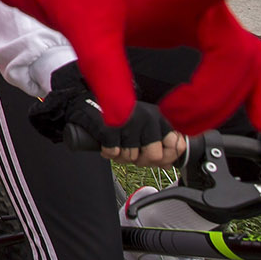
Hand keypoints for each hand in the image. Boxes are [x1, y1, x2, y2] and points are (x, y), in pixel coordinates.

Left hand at [0, 0, 260, 134]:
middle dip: (214, 97)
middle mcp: (204, 2)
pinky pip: (241, 70)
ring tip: (180, 121)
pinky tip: (259, 123)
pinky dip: (249, 97)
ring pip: (245, 67)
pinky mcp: (203, 37)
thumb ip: (103, 69)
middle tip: (172, 118)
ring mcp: (207, 20)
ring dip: (224, 104)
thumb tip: (121, 119)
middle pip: (239, 56)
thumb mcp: (83, 26)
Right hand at [28, 66, 186, 165]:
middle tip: (131, 153)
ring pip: (131, 157)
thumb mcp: (141, 121)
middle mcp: (146, 119)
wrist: (84, 97)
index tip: (155, 158)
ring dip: (121, 156)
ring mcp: (128, 124)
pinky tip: (105, 144)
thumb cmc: (113, 109)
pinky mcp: (110, 129)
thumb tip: (169, 163)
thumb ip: (157, 139)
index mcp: (157, 116)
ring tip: (116, 146)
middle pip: (154, 156)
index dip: (166, 157)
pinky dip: (107, 152)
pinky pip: (113, 153)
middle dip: (141, 160)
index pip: (176, 145)